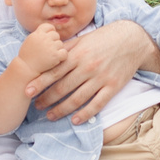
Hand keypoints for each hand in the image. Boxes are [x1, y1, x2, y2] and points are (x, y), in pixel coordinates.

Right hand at [14, 24, 68, 77]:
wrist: (26, 68)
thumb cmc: (27, 56)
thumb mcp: (30, 40)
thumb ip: (39, 34)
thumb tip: (49, 31)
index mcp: (37, 34)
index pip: (49, 27)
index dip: (50, 32)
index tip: (49, 38)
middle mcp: (44, 38)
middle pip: (56, 35)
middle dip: (54, 41)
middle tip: (49, 49)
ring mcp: (51, 47)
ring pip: (60, 44)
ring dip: (57, 49)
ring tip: (50, 56)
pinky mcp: (55, 56)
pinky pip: (64, 52)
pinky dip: (62, 56)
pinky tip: (57, 59)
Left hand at [30, 19, 154, 125]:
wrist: (132, 40)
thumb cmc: (104, 38)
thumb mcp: (83, 39)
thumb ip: (65, 48)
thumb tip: (47, 53)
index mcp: (77, 54)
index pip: (54, 71)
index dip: (39, 83)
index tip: (27, 92)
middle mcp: (87, 67)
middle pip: (62, 87)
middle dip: (47, 99)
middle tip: (36, 107)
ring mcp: (100, 78)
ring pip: (77, 99)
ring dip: (62, 110)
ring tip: (51, 116)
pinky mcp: (113, 86)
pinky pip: (97, 104)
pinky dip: (85, 114)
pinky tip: (75, 120)